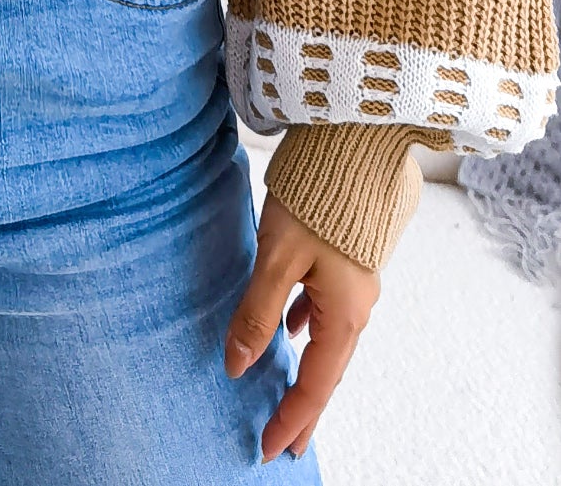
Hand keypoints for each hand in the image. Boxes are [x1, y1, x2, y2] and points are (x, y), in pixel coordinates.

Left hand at [224, 190, 380, 461]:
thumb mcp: (277, 258)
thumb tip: (236, 365)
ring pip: (327, 342)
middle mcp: (358, 305)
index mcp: (346, 313)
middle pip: (328, 372)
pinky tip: (292, 328)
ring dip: (306, 373)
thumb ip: (257, 313)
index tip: (267, 450)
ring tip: (286, 398)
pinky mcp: (346, 260)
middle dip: (303, 409)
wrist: (354, 144)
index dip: (290, 419)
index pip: (315, 385)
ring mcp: (355, 283)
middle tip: (283, 445)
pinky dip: (306, 330)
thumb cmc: (316, 197)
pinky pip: (326, 311)